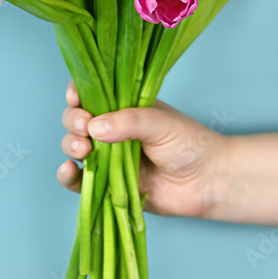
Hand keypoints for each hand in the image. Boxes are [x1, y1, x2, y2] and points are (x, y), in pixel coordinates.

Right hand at [56, 81, 228, 218]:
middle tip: (85, 128)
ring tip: (84, 150)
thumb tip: (94, 127)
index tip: (76, 97)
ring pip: (73, 147)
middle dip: (73, 121)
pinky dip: (68, 176)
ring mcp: (107, 158)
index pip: (90, 94)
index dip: (77, 93)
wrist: (209, 182)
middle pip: (76, 120)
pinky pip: (79, 181)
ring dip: (71, 146)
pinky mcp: (107, 184)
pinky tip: (68, 170)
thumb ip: (128, 121)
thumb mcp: (160, 123)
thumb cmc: (191, 144)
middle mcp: (110, 131)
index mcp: (122, 108)